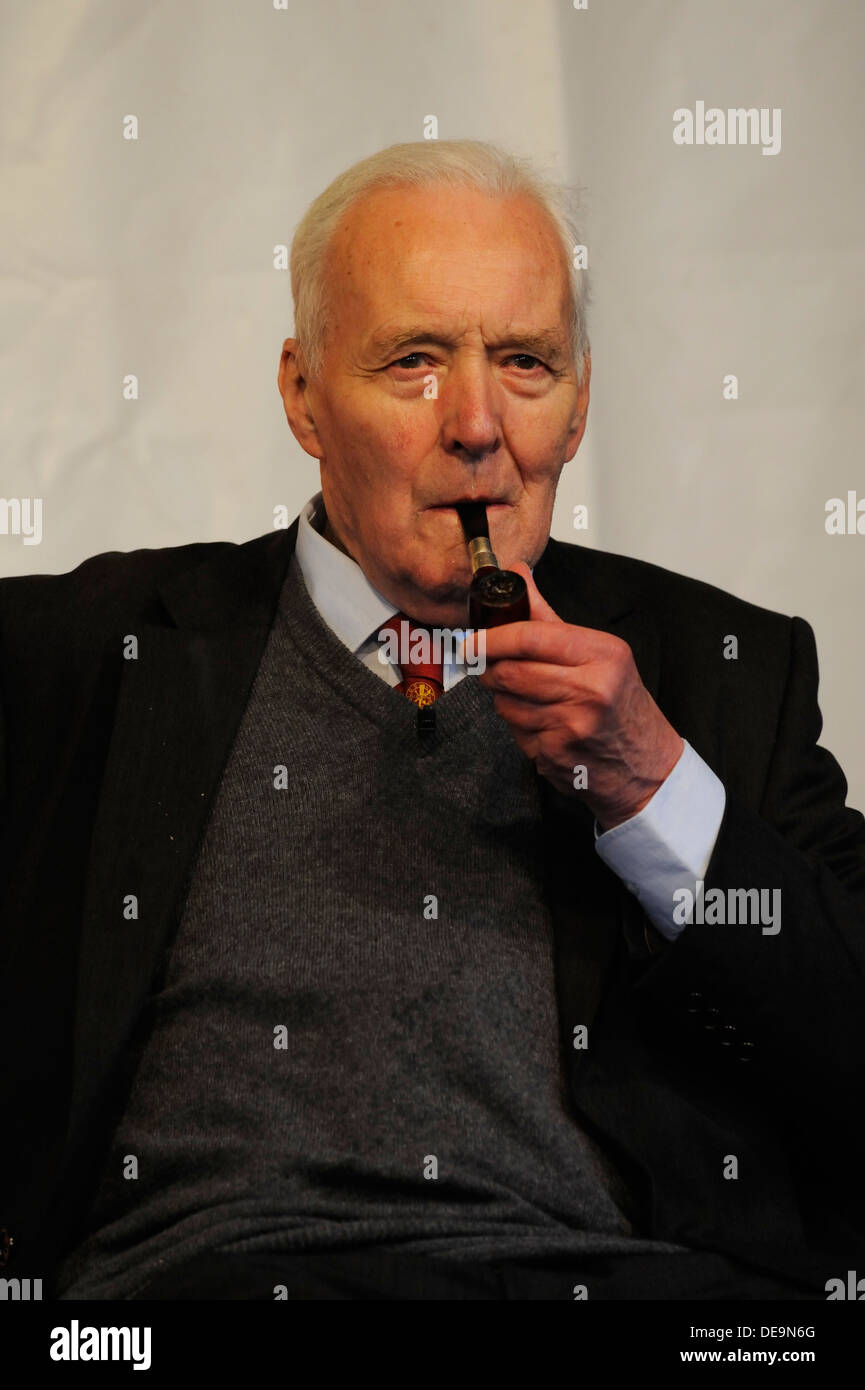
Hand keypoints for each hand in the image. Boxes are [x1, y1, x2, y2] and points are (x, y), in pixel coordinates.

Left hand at [462, 563, 683, 828]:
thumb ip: (549, 618)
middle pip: (511, 673)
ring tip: (527, 698)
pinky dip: (518, 727)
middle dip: (491, 670)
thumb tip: (517, 573)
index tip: (471, 642)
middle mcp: (591, 690)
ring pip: (506, 705)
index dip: (492, 639)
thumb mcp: (599, 654)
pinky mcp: (557, 755)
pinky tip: (542, 725)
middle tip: (490, 667)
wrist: (647, 764)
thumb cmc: (621, 701)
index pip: (531, 638)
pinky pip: (515, 733)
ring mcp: (572, 726)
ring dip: (504, 699)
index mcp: (603, 655)